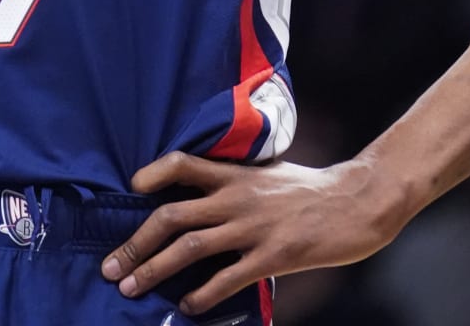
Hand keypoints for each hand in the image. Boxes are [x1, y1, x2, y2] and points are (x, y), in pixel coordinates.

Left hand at [102, 152, 399, 314]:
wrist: (358, 202)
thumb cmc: (312, 191)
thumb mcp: (268, 175)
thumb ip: (236, 184)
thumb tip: (204, 200)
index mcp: (235, 175)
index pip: (183, 163)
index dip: (153, 173)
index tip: (131, 189)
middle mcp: (237, 198)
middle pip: (172, 216)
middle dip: (135, 244)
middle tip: (111, 267)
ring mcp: (254, 227)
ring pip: (190, 248)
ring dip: (154, 270)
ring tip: (130, 288)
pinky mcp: (274, 255)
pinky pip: (227, 277)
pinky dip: (202, 294)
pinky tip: (188, 305)